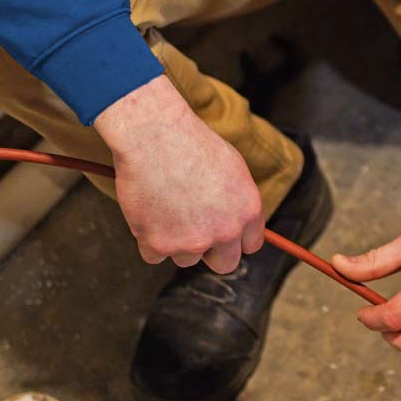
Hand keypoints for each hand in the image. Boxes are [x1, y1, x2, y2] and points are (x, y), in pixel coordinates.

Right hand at [94, 74, 264, 273]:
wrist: (155, 137)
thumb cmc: (192, 144)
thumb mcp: (233, 169)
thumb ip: (238, 201)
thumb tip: (238, 221)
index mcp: (248, 211)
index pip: (251, 245)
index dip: (236, 240)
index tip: (224, 236)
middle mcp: (225, 231)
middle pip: (224, 264)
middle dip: (212, 252)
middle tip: (195, 231)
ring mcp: (192, 241)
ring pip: (186, 258)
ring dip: (176, 241)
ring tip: (168, 207)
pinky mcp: (159, 245)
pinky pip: (154, 255)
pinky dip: (149, 239)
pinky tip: (150, 211)